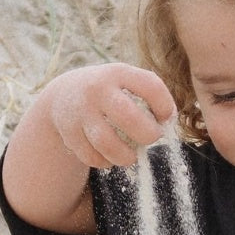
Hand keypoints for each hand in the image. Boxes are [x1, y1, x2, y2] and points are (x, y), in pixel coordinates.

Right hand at [46, 64, 176, 168]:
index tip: (165, 117)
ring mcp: (81, 111)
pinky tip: (110, 157)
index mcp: (118, 73)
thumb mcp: (126, 80)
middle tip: (152, 138)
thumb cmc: (109, 91)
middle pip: (129, 117)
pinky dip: (105, 162)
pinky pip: (90, 156)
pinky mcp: (68, 132)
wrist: (64, 94)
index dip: (165, 106)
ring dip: (125, 156)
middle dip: (148, 134)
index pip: (151, 86)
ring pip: (106, 142)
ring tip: (131, 157)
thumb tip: (169, 121)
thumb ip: (149, 95)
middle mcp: (97, 89)